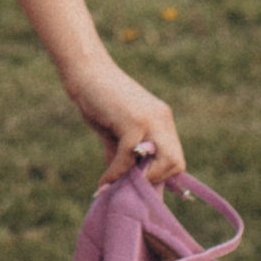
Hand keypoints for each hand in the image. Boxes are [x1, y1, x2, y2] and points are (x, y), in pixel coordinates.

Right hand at [63, 53, 184, 188]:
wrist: (84, 71)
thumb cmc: (97, 100)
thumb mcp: (114, 133)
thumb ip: (122, 156)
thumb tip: (121, 186)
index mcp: (162, 121)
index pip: (176, 159)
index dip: (159, 178)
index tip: (137, 188)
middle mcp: (161, 120)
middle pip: (176, 163)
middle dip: (155, 181)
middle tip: (130, 187)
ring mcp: (150, 119)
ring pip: (158, 163)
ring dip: (135, 182)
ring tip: (112, 188)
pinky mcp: (133, 121)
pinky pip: (129, 156)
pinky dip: (115, 173)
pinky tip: (103, 181)